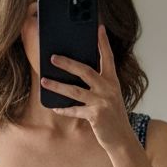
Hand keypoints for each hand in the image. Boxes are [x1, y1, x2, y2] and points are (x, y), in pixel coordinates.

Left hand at [41, 23, 135, 153]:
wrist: (121, 139)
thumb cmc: (113, 116)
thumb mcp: (110, 96)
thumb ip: (98, 84)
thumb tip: (77, 73)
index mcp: (112, 81)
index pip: (107, 58)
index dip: (103, 43)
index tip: (98, 28)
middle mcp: (108, 89)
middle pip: (85, 71)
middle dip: (67, 63)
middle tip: (52, 57)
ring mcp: (102, 102)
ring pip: (75, 91)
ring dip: (58, 86)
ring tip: (44, 81)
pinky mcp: (96, 116)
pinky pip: (75, 110)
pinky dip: (64, 109)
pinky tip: (54, 107)